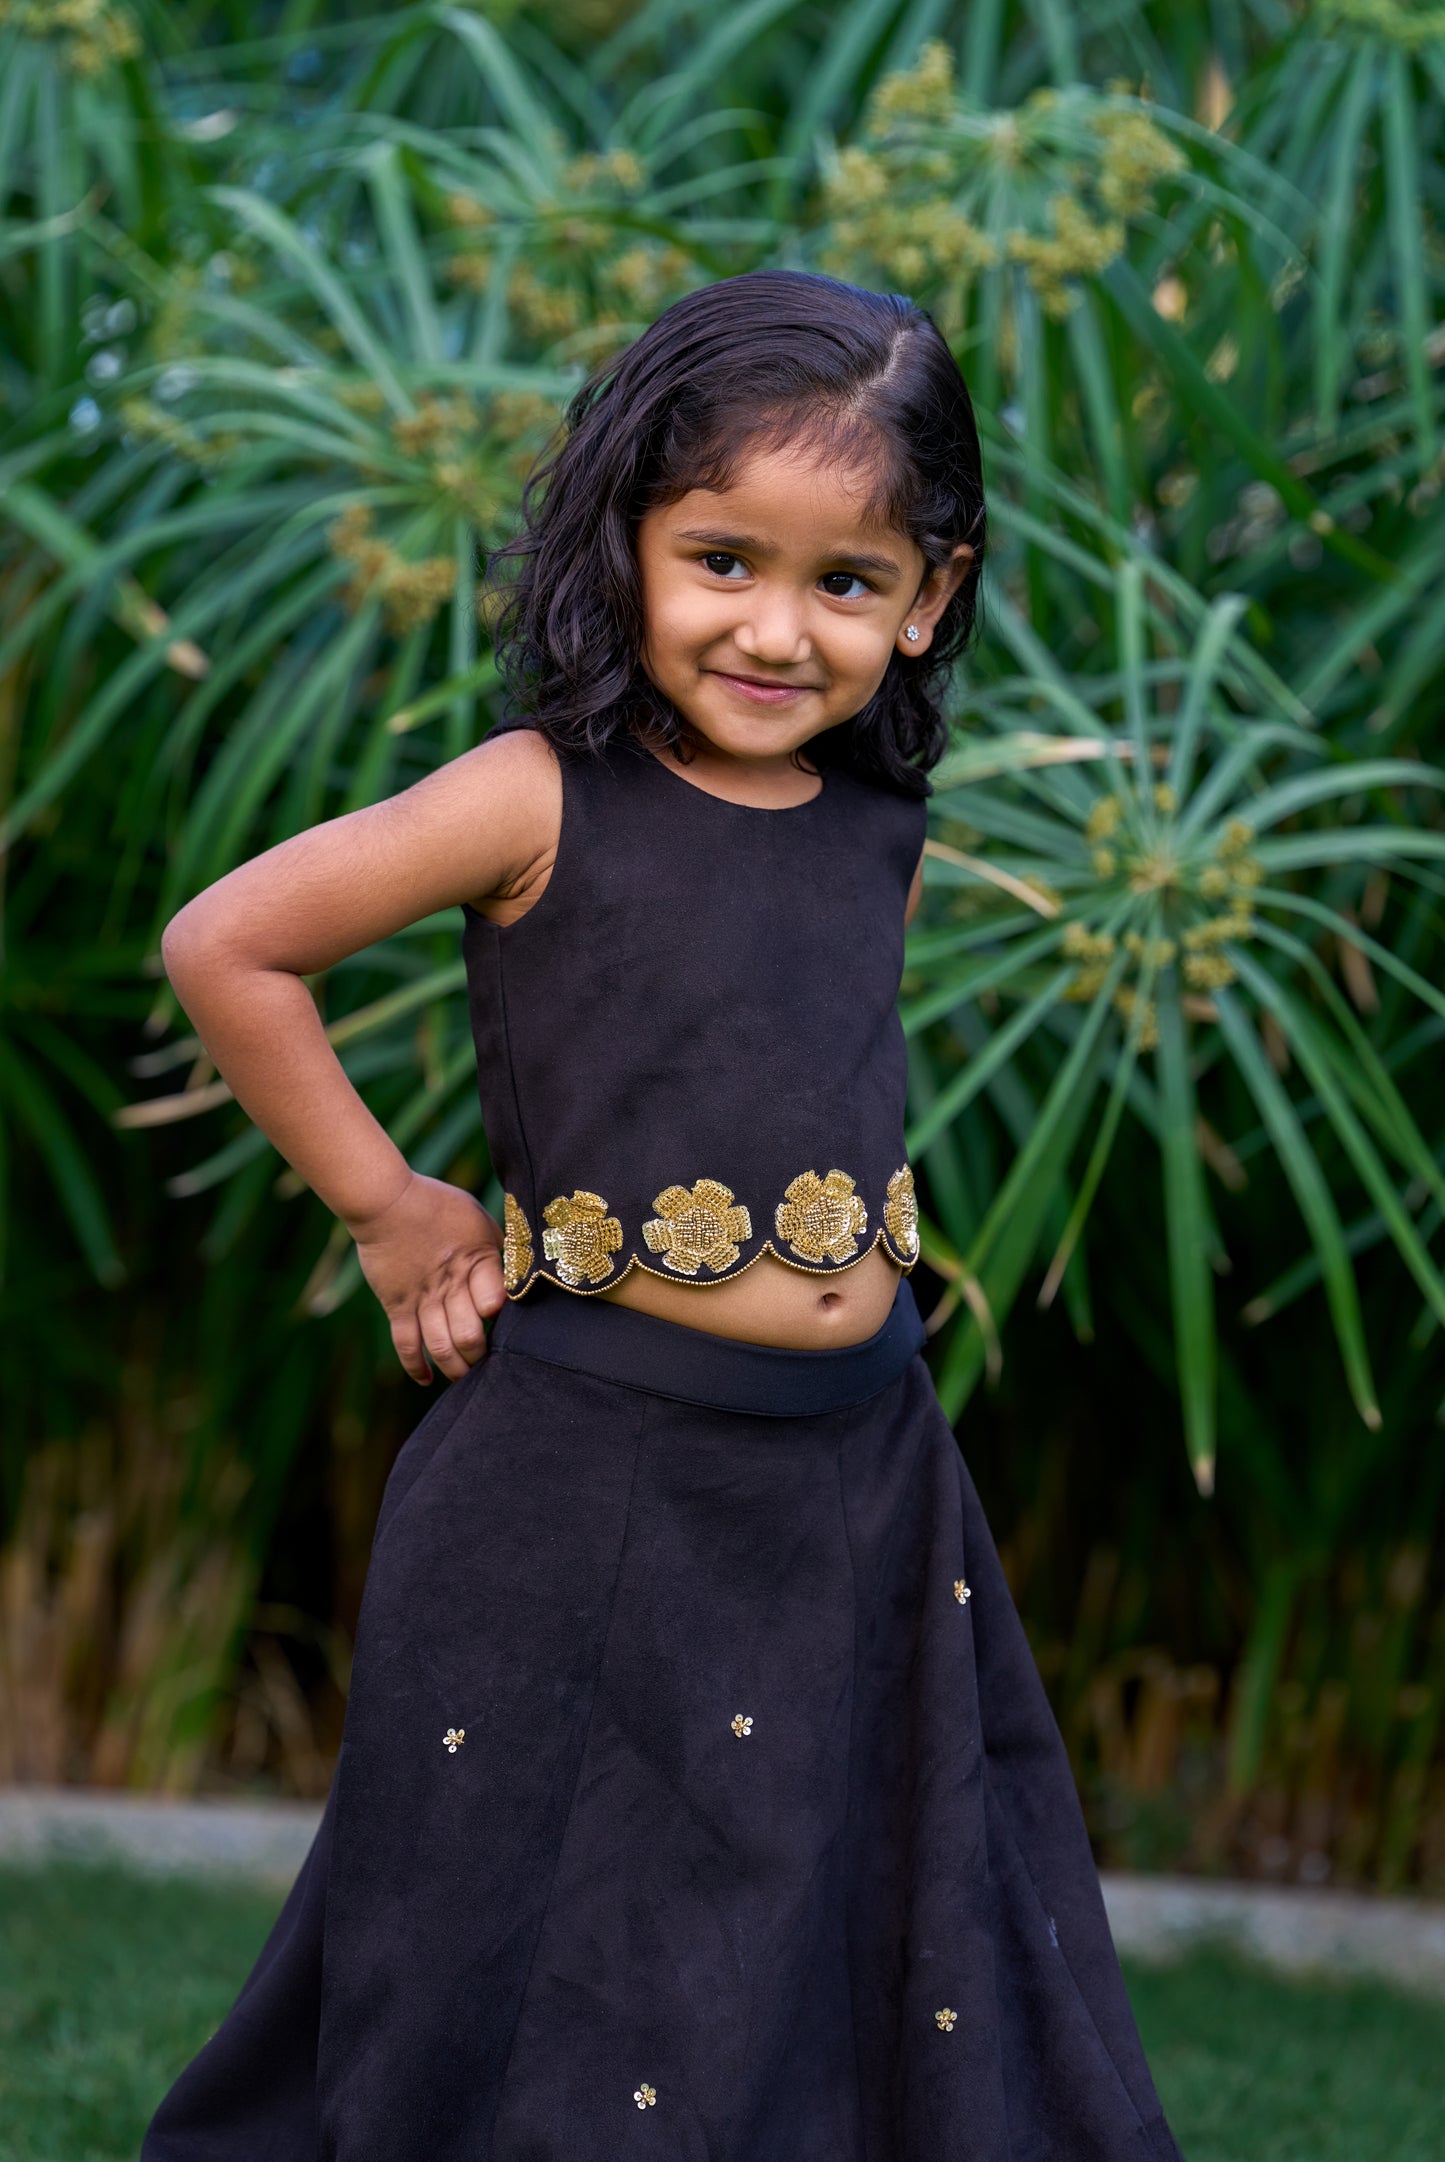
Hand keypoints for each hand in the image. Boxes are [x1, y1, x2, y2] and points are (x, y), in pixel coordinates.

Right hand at [348, 1171, 505, 1384]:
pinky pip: (406, 1344)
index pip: (496, 1302)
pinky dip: (415, 1367)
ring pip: (439, 1347)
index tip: (506, 1326)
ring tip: (463, 1376)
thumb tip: (519, 1267)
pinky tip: (426, 1379)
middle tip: (484, 1360)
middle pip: (469, 1335)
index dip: (501, 1318)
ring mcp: (422, 1298)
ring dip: (453, 1368)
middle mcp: (451, 1285)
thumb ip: (497, 1247)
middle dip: (479, 1355)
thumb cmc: (437, 1205)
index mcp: (478, 1261)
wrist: (386, 1201)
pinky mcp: (396, 1305)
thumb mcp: (478, 1219)